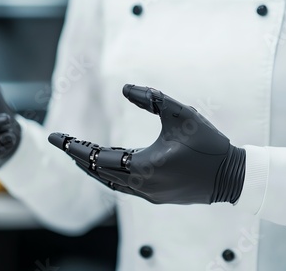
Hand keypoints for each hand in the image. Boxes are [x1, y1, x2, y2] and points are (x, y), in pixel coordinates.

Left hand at [48, 84, 245, 204]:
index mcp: (144, 167)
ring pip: (109, 182)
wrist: (231, 176)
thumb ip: (152, 98)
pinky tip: (106, 166)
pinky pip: (123, 187)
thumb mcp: (181, 114)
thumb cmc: (208, 144)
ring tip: (77, 154)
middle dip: (78, 156)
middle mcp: (141, 186)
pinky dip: (109, 175)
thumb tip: (125, 88)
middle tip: (60, 142)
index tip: (54, 136)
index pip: (97, 157)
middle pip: (98, 172)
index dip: (73, 146)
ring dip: (92, 167)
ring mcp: (149, 195)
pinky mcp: (156, 198)